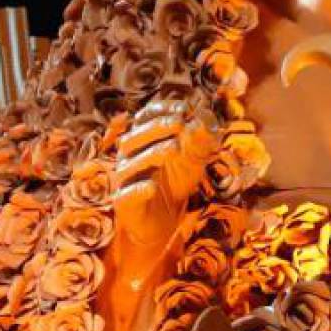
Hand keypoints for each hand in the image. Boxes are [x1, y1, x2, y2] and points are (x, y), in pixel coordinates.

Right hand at [112, 105, 220, 256]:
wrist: (163, 222)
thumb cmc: (174, 184)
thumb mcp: (193, 161)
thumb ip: (199, 141)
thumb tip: (205, 118)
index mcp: (141, 142)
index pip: (144, 119)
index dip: (161, 110)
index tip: (184, 108)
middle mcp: (128, 158)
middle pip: (134, 138)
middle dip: (157, 128)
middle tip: (180, 123)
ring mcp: (124, 180)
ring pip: (130, 164)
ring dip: (152, 154)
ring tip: (174, 148)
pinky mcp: (124, 203)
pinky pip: (127, 194)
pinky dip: (139, 189)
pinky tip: (152, 187)